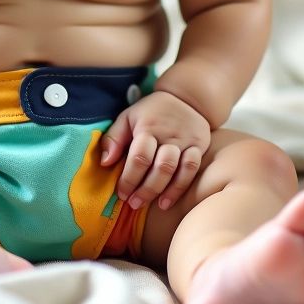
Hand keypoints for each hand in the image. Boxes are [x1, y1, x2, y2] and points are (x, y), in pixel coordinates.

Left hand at [100, 91, 210, 210]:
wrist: (185, 98)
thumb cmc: (150, 112)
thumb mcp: (128, 117)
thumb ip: (114, 138)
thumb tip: (105, 163)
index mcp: (148, 127)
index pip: (139, 157)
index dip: (129, 178)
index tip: (121, 193)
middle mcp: (168, 135)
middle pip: (160, 167)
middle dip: (146, 189)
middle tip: (134, 203)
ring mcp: (185, 141)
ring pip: (177, 170)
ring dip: (163, 191)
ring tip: (152, 206)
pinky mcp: (198, 146)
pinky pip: (192, 169)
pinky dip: (181, 187)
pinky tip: (168, 201)